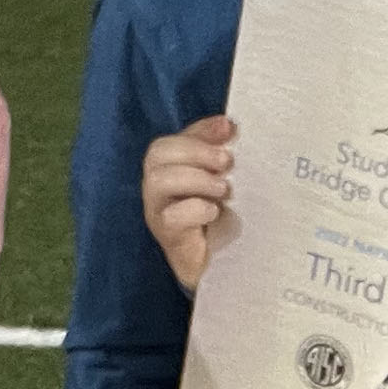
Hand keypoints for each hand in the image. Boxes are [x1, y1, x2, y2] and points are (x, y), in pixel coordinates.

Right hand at [142, 117, 234, 291]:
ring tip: (223, 189)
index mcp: (170, 168)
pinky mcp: (168, 236)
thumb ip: (220, 154)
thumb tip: (229, 125)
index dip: (199, 131)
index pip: (172, 139)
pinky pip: (171, 217)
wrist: (220, 264)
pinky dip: (195, 209)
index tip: (229, 129)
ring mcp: (158, 212)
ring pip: (158, 181)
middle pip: (157, 153)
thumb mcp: (222, 181)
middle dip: (195, 151)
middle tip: (227, 162)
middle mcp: (158, 187)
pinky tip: (214, 212)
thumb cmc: (221, 218)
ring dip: (195, 178)